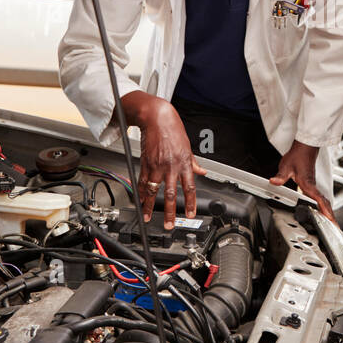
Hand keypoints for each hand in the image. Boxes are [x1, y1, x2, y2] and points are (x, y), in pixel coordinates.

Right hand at [118, 91, 203, 229]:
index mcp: (185, 163)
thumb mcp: (188, 146)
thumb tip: (202, 172)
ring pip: (154, 190)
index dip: (190, 203)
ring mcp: (157, 165)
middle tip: (170, 224)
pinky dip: (141, 192)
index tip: (190, 214)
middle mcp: (171, 166)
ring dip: (150, 205)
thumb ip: (194, 162)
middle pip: (170, 194)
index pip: (189, 187)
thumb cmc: (173, 130)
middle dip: (169, 212)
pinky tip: (140, 200)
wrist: (157, 118)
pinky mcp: (146, 163)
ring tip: (148, 216)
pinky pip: (143, 181)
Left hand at [270, 141, 334, 221]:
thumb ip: (281, 176)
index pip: (318, 199)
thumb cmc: (297, 156)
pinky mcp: (312, 185)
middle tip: (336, 228)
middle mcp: (313, 186)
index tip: (329, 218)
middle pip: (325, 203)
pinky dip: (325, 206)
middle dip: (331, 216)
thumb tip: (274, 181)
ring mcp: (314, 186)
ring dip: (329, 212)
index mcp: (308, 184)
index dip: (324, 209)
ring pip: (324, 201)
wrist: (305, 148)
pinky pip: (321, 198)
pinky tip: (323, 211)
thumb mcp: (286, 167)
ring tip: (333, 224)